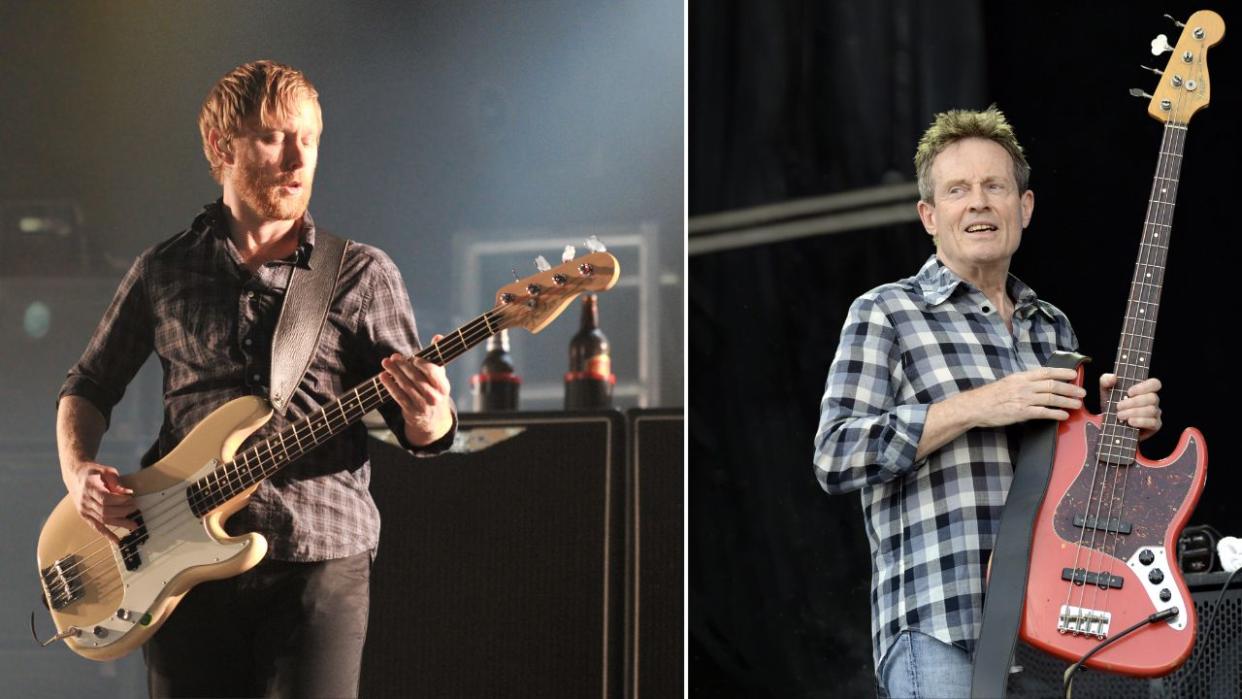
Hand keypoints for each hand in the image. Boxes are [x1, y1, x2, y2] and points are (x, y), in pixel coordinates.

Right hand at [68, 462, 136, 543]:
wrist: (75, 475)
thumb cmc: (93, 472)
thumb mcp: (106, 471)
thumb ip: (116, 482)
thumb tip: (128, 493)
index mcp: (89, 488)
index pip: (105, 499)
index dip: (120, 501)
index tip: (131, 498)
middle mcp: (85, 501)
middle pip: (105, 511)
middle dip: (123, 511)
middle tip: (135, 508)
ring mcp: (84, 510)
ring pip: (103, 521)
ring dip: (120, 523)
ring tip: (133, 525)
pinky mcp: (85, 516)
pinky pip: (96, 527)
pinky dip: (107, 535)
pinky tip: (117, 541)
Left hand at [380, 335, 453, 446]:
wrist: (432, 420)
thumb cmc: (434, 391)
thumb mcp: (439, 377)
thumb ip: (437, 357)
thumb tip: (438, 337)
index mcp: (443, 387)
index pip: (433, 372)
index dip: (422, 364)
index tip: (413, 358)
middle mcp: (434, 397)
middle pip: (416, 378)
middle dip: (404, 366)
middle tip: (394, 356)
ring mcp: (422, 405)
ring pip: (406, 386)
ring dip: (394, 373)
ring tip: (386, 362)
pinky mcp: (411, 411)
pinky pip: (398, 396)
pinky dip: (389, 385)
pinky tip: (383, 376)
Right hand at [967, 367, 1084, 427]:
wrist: (975, 406)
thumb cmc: (989, 396)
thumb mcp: (1007, 383)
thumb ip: (1023, 383)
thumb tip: (1038, 384)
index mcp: (1021, 377)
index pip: (1046, 372)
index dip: (1062, 372)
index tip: (1074, 374)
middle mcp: (1024, 386)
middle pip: (1053, 385)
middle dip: (1070, 388)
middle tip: (1082, 392)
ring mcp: (1023, 399)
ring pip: (1051, 398)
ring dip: (1067, 401)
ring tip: (1077, 404)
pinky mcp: (1021, 413)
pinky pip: (1043, 413)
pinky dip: (1055, 414)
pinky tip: (1063, 416)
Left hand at [1100, 373, 1161, 439]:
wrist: (1110, 424)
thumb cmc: (1112, 404)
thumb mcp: (1106, 391)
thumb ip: (1106, 380)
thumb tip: (1112, 377)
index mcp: (1144, 390)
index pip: (1154, 383)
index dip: (1144, 387)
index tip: (1129, 392)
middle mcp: (1152, 401)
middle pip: (1152, 398)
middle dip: (1133, 402)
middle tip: (1118, 407)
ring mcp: (1155, 413)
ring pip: (1152, 410)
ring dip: (1134, 412)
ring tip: (1120, 415)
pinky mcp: (1154, 426)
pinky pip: (1153, 423)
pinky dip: (1140, 421)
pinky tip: (1130, 422)